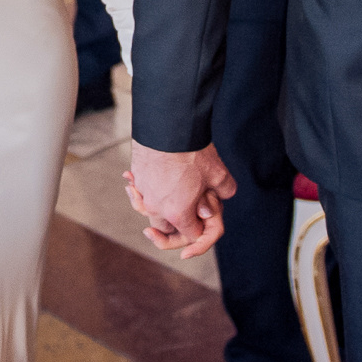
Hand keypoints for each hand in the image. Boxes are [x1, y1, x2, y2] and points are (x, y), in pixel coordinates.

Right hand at [126, 140, 235, 258]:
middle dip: (178, 222)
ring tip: (172, 193)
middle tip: (189, 209)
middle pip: (166, 228)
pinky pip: (141, 191)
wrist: (168, 126)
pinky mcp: (136, 176)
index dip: (202, 227)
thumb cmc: (193, 153)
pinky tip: (158, 177)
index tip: (205, 212)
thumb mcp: (218, 174)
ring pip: (150, 210)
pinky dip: (148, 188)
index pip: (191, 234)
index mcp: (178, 214)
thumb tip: (223, 195)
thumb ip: (225, 190)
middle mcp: (156, 208)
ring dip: (160, 206)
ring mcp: (143, 192)